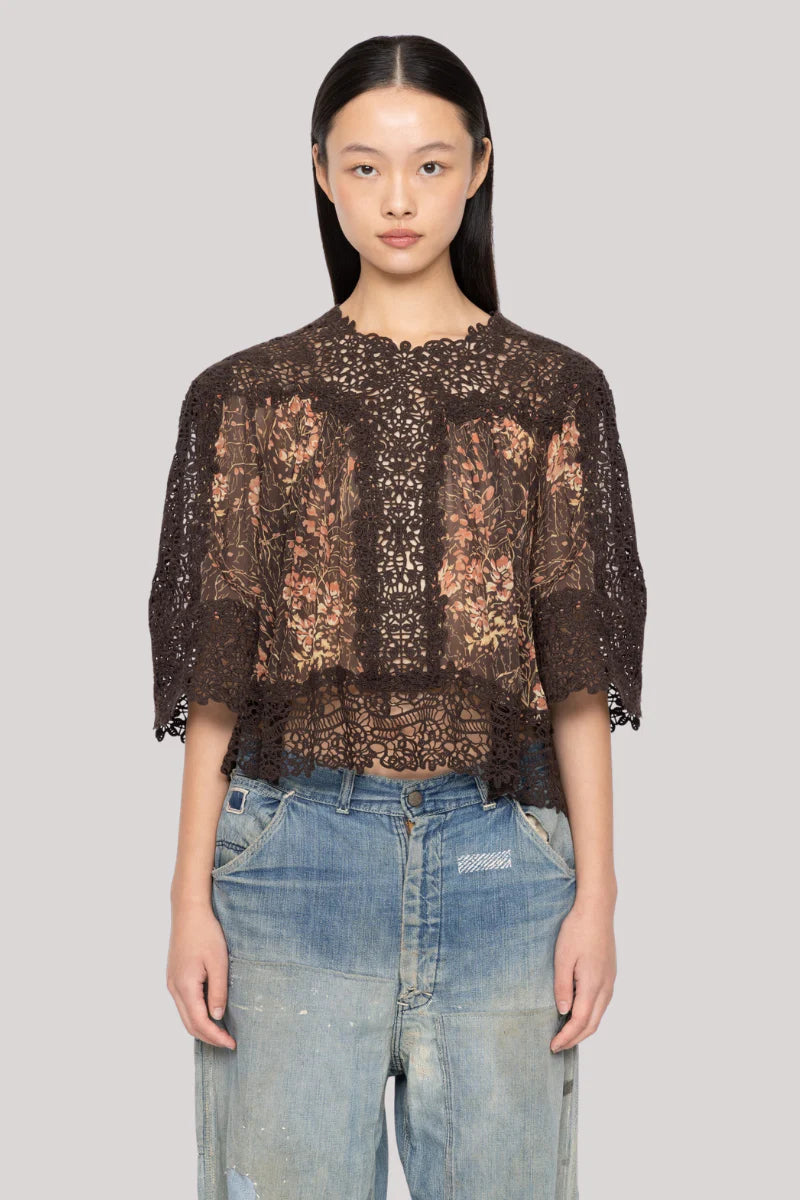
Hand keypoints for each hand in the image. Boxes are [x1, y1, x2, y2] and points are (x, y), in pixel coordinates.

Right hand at [166, 900, 235, 1049]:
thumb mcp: (219, 962)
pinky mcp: (174, 977)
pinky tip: (211, 1011)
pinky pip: (184, 1003)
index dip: (215, 1037)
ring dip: (202, 1026)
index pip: (199, 1023)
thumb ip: (218, 991)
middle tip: (229, 1042)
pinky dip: (196, 1014)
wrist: (189, 911)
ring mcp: (172, 982)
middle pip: (189, 1024)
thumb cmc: (206, 933)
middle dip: (209, 1037)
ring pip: (185, 1015)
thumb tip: (217, 1016)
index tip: (232, 1044)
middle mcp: (174, 988)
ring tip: (222, 1030)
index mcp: (185, 986)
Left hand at [550, 895, 616, 1052]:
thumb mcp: (562, 958)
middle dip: (575, 1038)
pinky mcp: (610, 973)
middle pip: (593, 1023)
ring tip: (567, 1034)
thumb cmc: (577, 930)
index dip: (567, 1036)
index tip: (553, 1045)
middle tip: (558, 1046)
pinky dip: (590, 1015)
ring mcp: (610, 980)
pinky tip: (579, 1012)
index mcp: (593, 984)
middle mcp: (605, 986)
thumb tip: (563, 1012)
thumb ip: (563, 987)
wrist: (596, 909)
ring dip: (584, 1028)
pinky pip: (602, 1002)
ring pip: (599, 1014)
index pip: (580, 1021)